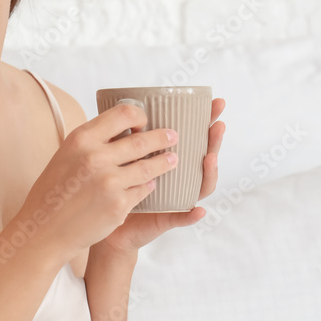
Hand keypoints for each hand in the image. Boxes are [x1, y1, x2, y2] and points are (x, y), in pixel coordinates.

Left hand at [95, 97, 225, 258]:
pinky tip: (198, 211)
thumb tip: (133, 104)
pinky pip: (182, 217)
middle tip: (218, 123)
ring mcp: (177, 197)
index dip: (205, 120)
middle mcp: (179, 177)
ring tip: (210, 158)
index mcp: (169, 158)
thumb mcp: (121, 153)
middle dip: (213, 139)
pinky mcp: (167, 218)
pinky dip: (191, 215)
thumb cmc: (111, 180)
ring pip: (201, 185)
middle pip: (204, 155)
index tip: (213, 102)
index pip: (194, 136)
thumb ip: (130, 134)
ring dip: (209, 172)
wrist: (102, 215)